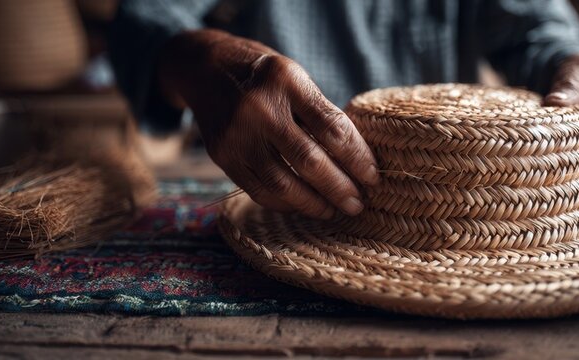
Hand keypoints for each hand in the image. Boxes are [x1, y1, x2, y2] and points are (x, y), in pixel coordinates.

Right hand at [159, 30, 378, 218]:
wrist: (205, 68)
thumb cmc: (264, 76)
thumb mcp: (295, 78)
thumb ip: (321, 112)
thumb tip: (357, 159)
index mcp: (287, 81)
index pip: (332, 128)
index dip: (357, 158)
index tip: (373, 176)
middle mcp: (260, 108)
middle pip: (309, 161)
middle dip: (339, 188)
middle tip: (358, 203)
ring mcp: (237, 135)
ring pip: (283, 185)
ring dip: (314, 204)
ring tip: (334, 210)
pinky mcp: (223, 156)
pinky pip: (259, 191)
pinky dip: (286, 204)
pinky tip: (303, 205)